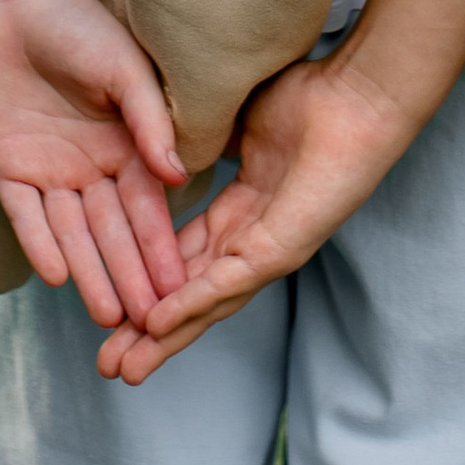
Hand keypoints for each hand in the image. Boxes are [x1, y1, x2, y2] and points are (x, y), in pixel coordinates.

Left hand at [0, 0, 189, 331]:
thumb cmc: (79, 25)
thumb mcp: (125, 71)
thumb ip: (150, 123)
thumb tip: (180, 175)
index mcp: (126, 147)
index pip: (147, 209)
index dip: (163, 248)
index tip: (185, 287)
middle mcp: (90, 167)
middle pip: (111, 232)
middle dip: (131, 277)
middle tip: (149, 324)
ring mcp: (48, 171)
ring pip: (72, 234)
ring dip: (89, 273)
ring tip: (110, 316)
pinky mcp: (8, 168)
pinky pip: (25, 215)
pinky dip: (39, 244)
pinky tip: (57, 277)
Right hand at [96, 49, 411, 382]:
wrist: (357, 97)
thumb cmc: (309, 100)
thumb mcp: (232, 123)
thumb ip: (195, 139)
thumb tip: (159, 137)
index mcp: (241, 215)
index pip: (184, 262)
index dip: (145, 284)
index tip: (110, 306)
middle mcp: (251, 241)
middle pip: (188, 297)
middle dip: (147, 334)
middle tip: (108, 366)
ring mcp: (268, 250)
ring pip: (205, 305)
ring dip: (163, 338)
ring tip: (124, 368)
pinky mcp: (282, 248)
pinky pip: (229, 281)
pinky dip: (192, 303)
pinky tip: (158, 324)